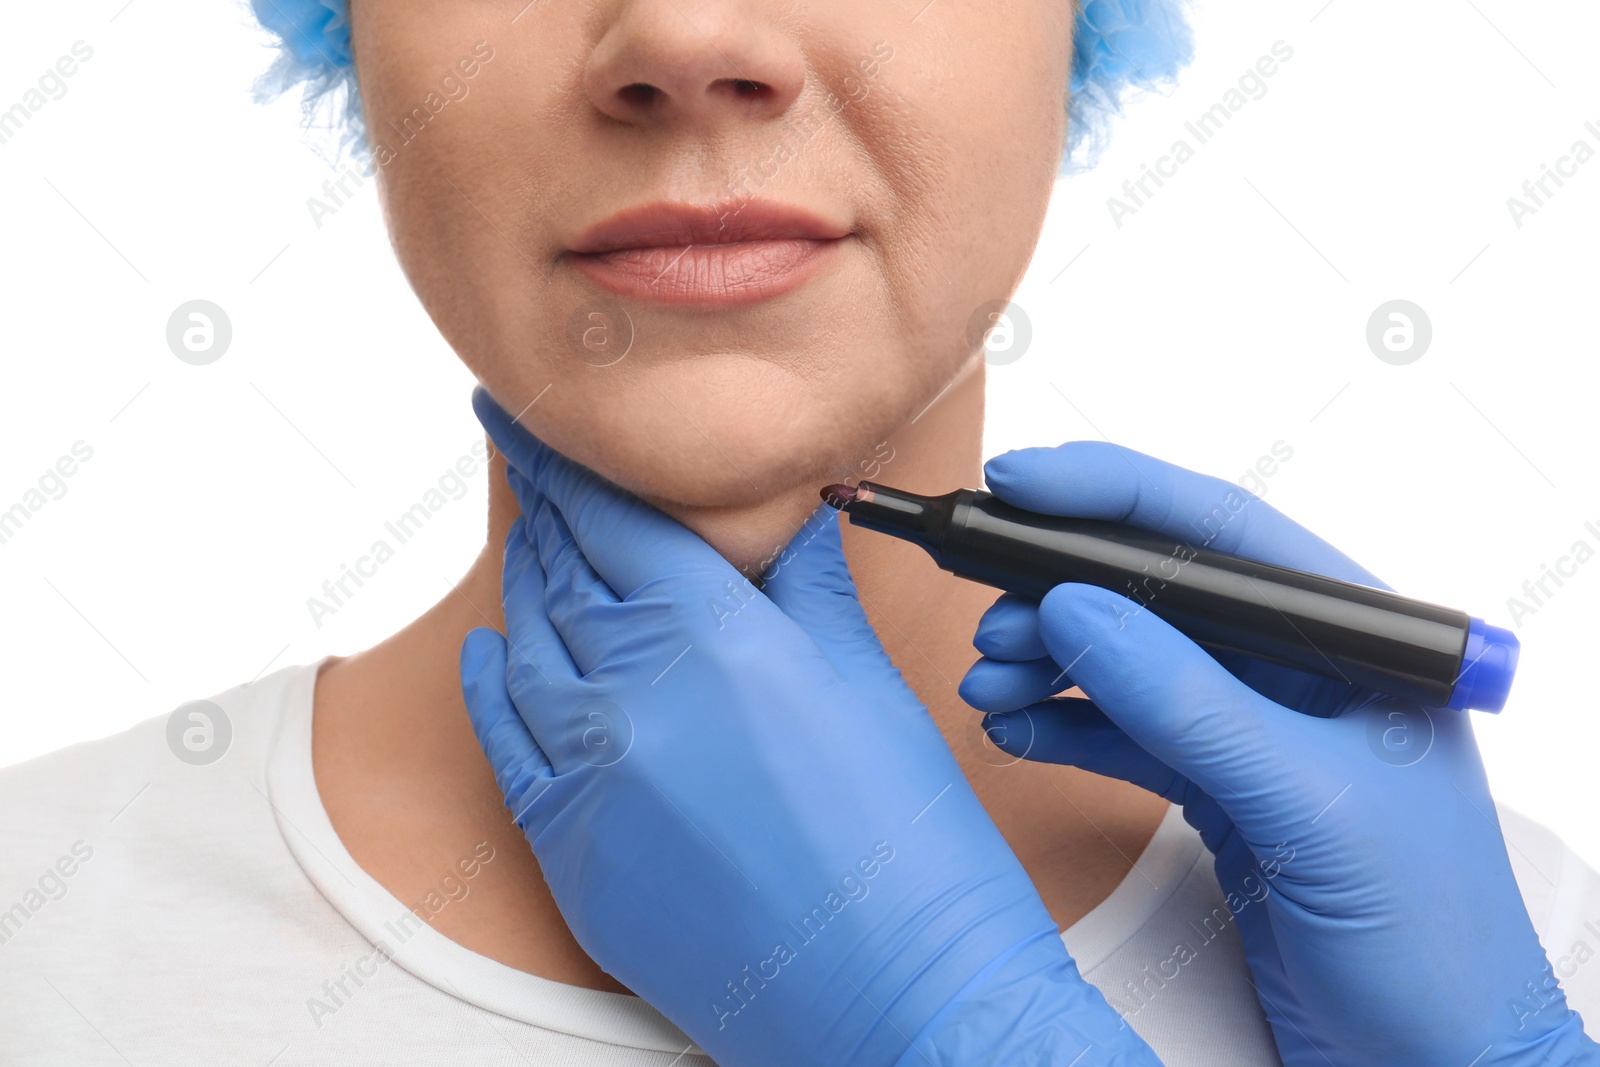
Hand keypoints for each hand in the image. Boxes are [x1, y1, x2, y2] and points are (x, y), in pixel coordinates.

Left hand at [458, 390, 1162, 1066]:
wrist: (894, 1002)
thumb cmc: (908, 848)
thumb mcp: (866, 689)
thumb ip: (807, 590)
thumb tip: (792, 520)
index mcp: (714, 635)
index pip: (609, 516)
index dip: (554, 455)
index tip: (514, 403)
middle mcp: (631, 694)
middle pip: (561, 571)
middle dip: (541, 508)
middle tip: (523, 459)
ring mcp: (588, 776)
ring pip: (528, 648)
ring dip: (525, 587)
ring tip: (528, 546)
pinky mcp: (570, 852)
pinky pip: (507, 743)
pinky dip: (494, 685)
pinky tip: (492, 651)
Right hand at [961, 441, 1599, 1065]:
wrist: (1437, 1063)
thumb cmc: (1433, 940)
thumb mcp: (1312, 806)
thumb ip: (1195, 705)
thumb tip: (1085, 611)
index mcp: (1350, 641)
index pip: (1221, 532)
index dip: (1114, 495)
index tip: (1020, 485)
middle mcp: (1297, 672)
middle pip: (1156, 592)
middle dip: (1058, 592)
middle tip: (986, 610)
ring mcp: (1252, 732)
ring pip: (1127, 661)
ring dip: (1046, 663)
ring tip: (988, 679)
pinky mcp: (1217, 790)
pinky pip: (1120, 734)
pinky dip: (1060, 727)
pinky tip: (1015, 729)